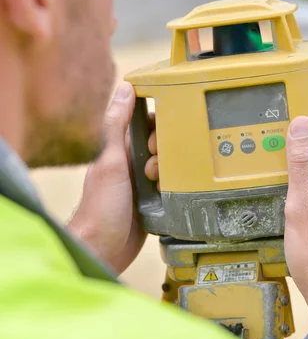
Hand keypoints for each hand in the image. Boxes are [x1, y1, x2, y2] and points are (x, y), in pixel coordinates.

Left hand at [68, 82, 157, 274]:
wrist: (103, 250)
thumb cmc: (100, 207)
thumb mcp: (110, 161)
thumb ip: (116, 124)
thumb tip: (125, 87)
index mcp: (121, 149)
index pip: (147, 123)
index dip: (159, 124)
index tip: (163, 133)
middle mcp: (133, 164)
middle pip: (163, 144)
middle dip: (168, 151)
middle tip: (156, 167)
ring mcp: (143, 184)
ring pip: (170, 165)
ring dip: (172, 172)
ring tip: (159, 184)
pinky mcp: (153, 202)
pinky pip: (172, 186)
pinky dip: (176, 187)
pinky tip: (176, 193)